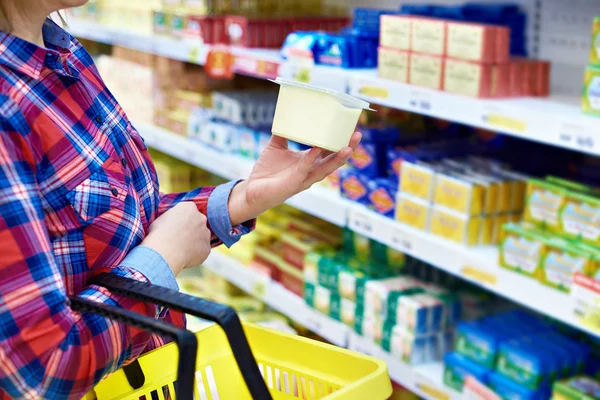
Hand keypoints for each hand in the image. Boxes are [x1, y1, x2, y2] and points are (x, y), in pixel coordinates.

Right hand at [141, 202, 210, 275]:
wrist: (164, 252)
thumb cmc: (158, 234)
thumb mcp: (160, 219)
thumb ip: (171, 219)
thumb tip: (171, 223)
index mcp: (189, 207)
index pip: (187, 211)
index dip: (180, 220)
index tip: (174, 227)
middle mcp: (201, 218)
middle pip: (197, 223)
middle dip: (190, 230)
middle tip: (178, 239)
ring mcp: (206, 234)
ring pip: (201, 237)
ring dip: (193, 242)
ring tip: (178, 250)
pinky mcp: (207, 249)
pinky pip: (201, 251)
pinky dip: (194, 255)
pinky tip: (183, 257)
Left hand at [228, 131, 361, 224]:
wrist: (252, 190)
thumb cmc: (267, 171)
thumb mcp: (276, 147)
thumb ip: (282, 133)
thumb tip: (286, 115)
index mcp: (309, 162)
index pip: (329, 151)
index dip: (340, 141)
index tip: (351, 128)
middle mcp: (310, 171)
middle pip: (334, 160)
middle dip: (347, 149)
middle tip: (358, 135)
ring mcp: (303, 179)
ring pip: (325, 169)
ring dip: (337, 159)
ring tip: (348, 148)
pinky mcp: (292, 184)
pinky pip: (303, 170)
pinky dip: (310, 160)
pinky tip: (316, 150)